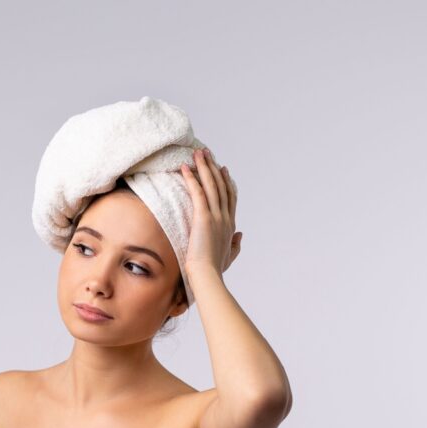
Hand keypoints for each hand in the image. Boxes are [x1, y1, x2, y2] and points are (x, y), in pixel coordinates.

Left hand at [180, 147, 241, 275]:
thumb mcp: (229, 256)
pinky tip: (185, 167)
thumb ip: (236, 245)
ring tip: (197, 153)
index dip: (226, 181)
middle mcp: (225, 217)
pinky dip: (192, 178)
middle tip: (207, 153)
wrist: (207, 275)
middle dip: (214, 167)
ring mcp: (216, 216)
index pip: (230, 197)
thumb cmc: (215, 269)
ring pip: (211, 185)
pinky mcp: (204, 217)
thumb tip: (241, 235)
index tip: (222, 169)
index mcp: (230, 225)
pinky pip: (198, 192)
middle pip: (221, 186)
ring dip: (204, 166)